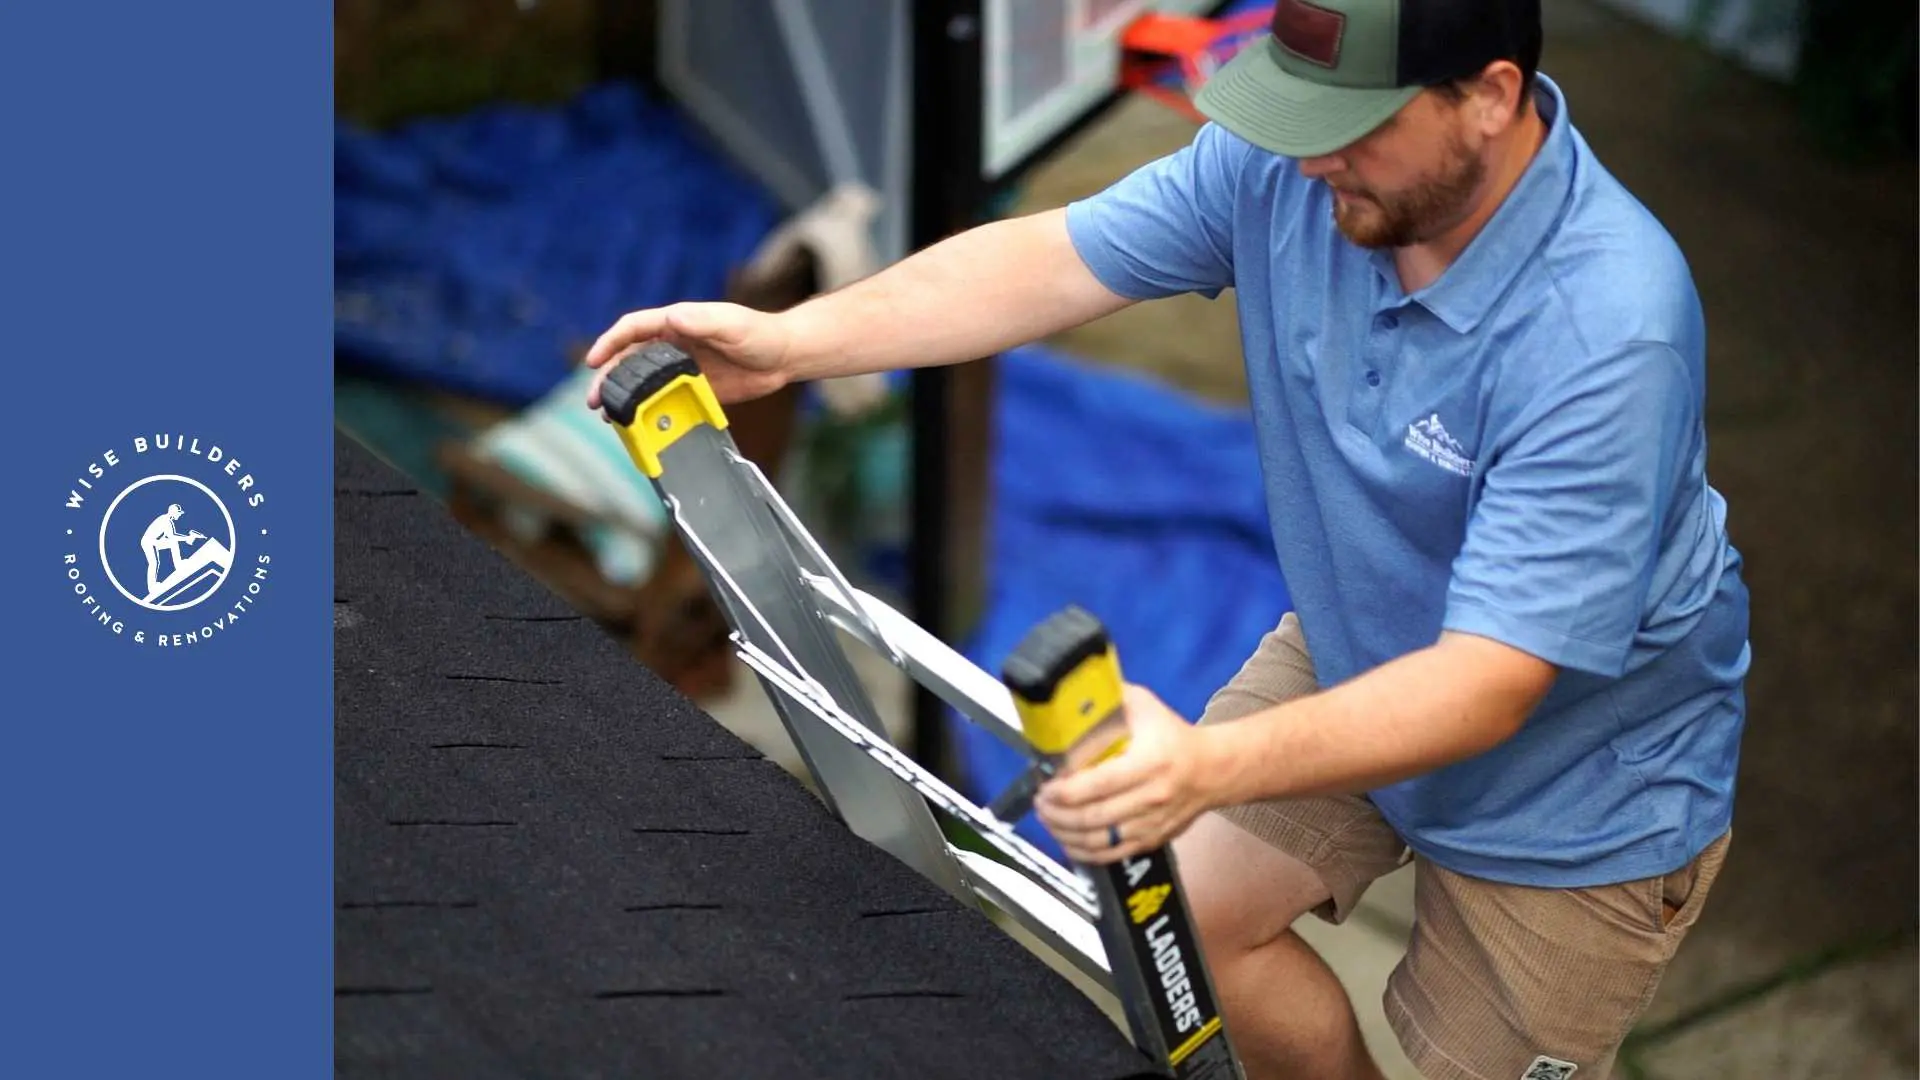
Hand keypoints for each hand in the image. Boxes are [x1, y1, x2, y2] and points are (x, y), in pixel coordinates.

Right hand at [583, 301, 793, 410]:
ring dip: (624, 397)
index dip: (610, 342)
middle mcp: (674, 344)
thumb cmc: (760, 332)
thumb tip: (672, 317)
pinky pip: (665, 400)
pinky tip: (639, 426)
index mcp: (676, 323)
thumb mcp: (730, 323)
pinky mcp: (694, 390)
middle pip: (630, 359)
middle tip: (595, 399)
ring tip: (608, 415)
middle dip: (609, 377)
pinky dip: (649, 412)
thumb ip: (702, 321)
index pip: (633, 329)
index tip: (594, 360)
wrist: (785, 356)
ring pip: (643, 382)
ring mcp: (682, 369)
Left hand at [1033, 684, 1217, 864]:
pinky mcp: (1152, 841)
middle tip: (1040, 803)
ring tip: (1047, 819)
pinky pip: (1111, 854)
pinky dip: (1084, 852)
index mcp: (1148, 762)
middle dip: (1057, 814)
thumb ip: (1111, 698)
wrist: (1212, 770)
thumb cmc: (1172, 735)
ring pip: (1098, 841)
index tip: (1045, 786)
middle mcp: (1151, 797)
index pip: (1098, 784)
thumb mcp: (1144, 705)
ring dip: (1065, 833)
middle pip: (1093, 817)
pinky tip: (1067, 841)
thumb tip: (1071, 692)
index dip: (1064, 791)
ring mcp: (1152, 824)